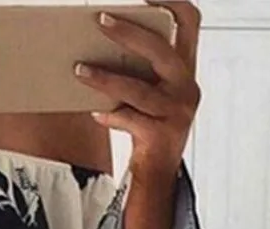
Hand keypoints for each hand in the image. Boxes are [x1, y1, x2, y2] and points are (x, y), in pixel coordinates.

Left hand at [74, 1, 202, 183]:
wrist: (159, 171)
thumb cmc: (150, 125)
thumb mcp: (152, 92)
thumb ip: (141, 70)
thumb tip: (100, 45)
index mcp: (186, 69)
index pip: (190, 22)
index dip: (171, 2)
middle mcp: (187, 86)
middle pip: (159, 49)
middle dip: (128, 33)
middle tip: (100, 21)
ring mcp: (177, 111)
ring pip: (137, 89)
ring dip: (105, 78)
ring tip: (79, 69)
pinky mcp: (161, 134)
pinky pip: (129, 119)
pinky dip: (109, 115)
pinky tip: (95, 112)